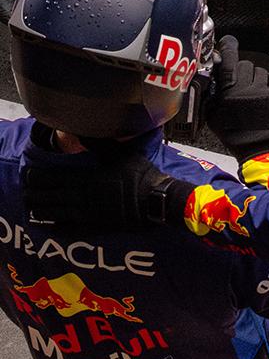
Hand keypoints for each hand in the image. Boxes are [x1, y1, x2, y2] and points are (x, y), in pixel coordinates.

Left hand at [24, 152, 186, 233]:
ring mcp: (88, 213)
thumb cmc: (140, 175)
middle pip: (52, 196)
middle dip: (36, 193)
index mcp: (88, 178)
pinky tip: (51, 226)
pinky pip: (71, 227)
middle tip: (25, 191)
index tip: (28, 175)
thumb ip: (99, 144)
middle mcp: (83, 196)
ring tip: (31, 208)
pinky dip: (58, 226)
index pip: (56, 178)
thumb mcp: (121, 154)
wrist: (153, 200)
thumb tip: (82, 132)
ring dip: (42, 210)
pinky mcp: (95, 224)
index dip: (39, 177)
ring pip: (58, 212)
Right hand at [209, 37, 268, 161]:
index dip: (227, 47)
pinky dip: (268, 83)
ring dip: (255, 78)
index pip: (228, 59)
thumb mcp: (212, 114)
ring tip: (252, 94)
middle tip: (239, 84)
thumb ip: (211, 94)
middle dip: (241, 71)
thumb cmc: (233, 133)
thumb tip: (212, 77)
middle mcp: (247, 86)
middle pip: (245, 64)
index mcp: (229, 90)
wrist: (257, 147)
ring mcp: (264, 88)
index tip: (227, 43)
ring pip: (259, 70)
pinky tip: (263, 95)